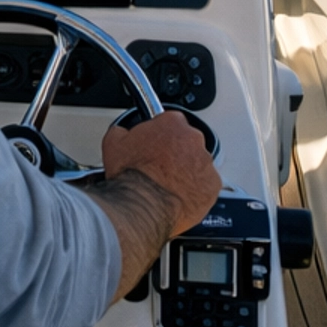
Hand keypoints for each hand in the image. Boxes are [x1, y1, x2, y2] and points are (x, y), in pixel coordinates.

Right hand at [79, 111, 222, 303]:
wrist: (143, 206)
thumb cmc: (131, 176)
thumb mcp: (114, 143)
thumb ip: (123, 131)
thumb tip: (122, 132)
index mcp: (172, 123)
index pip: (172, 121)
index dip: (162, 134)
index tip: (157, 145)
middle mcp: (193, 140)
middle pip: (188, 143)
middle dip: (177, 154)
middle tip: (162, 168)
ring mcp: (205, 163)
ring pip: (199, 165)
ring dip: (188, 172)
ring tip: (169, 186)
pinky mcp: (213, 187)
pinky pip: (207, 186)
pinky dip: (197, 191)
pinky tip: (180, 197)